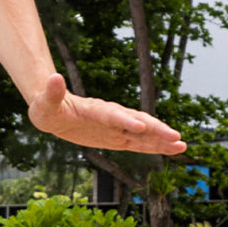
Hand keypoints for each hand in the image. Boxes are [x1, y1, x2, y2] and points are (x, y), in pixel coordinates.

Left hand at [28, 73, 186, 154]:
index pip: (112, 114)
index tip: (139, 126)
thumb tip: (53, 77)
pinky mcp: (117, 137)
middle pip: (136, 122)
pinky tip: (174, 150)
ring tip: (182, 145)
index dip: (125, 120)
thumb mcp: (44, 103)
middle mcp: (110, 116)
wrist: (54, 110)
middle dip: (155, 130)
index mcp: (94, 109)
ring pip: (143, 133)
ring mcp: (116, 127)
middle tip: (175, 136)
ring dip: (162, 139)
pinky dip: (156, 147)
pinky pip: (140, 144)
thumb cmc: (47, 107)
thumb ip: (52, 93)